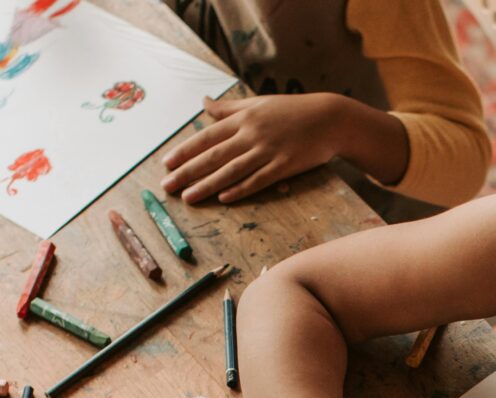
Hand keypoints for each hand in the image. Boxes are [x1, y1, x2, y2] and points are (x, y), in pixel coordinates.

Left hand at [161, 94, 345, 203]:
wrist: (329, 119)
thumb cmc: (292, 111)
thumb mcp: (259, 103)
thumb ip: (229, 108)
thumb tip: (203, 102)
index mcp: (244, 118)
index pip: (207, 137)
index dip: (185, 151)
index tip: (166, 164)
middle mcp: (252, 134)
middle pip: (213, 156)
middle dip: (187, 172)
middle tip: (167, 186)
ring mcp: (268, 151)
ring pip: (231, 171)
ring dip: (207, 185)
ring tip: (188, 197)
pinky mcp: (285, 167)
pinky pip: (258, 180)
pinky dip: (240, 189)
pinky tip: (223, 198)